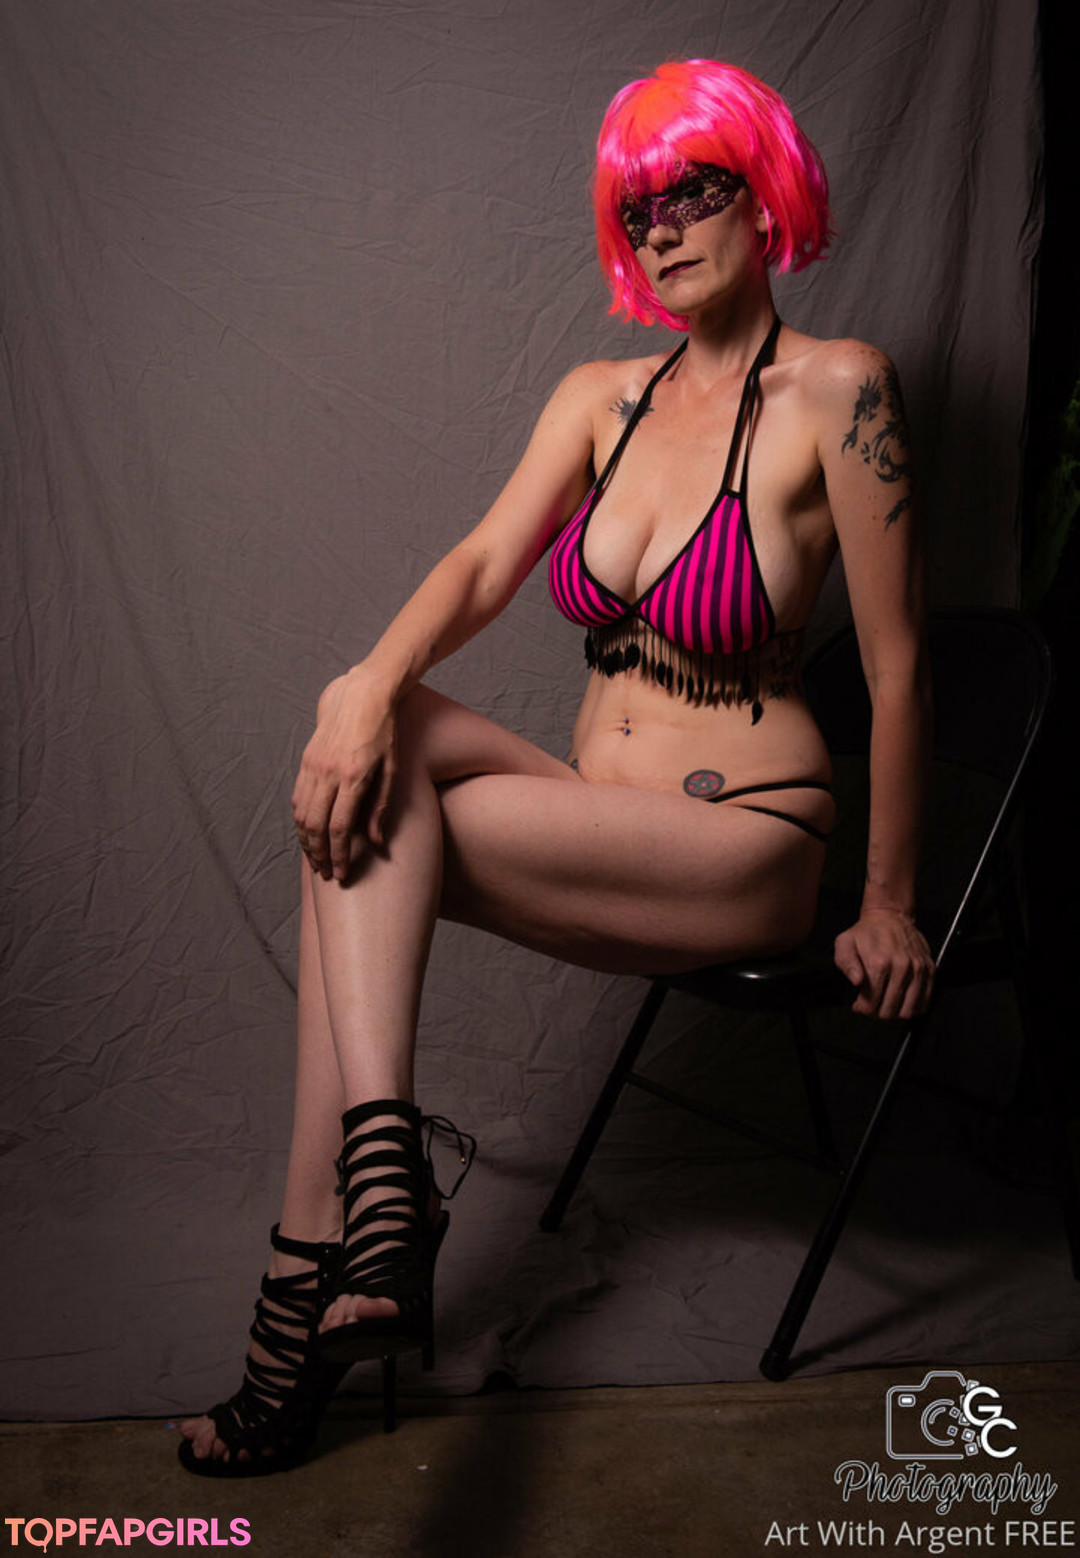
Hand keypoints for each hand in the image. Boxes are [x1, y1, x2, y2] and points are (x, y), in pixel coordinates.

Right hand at [291, 671, 396, 880]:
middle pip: (315, 826)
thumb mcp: (392, 770)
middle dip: (319, 855)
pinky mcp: (306, 759)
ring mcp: (313, 765)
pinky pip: (297, 797)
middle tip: (327, 874)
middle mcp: (328, 772)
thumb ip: (381, 808)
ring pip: (301, 814)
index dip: (339, 855)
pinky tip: (308, 833)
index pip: (338, 827)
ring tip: (316, 859)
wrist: (364, 695)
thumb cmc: (385, 732)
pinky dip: (300, 820)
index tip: (342, 874)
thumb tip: (376, 843)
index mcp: (353, 776)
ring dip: (306, 841)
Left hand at [833, 908, 934, 1019]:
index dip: (863, 1009)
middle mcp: (901, 968)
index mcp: (879, 963)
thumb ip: (846, 964)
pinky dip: (915, 1007)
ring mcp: (918, 969)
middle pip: (890, 1010)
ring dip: (896, 1013)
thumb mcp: (845, 943)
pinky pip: (925, 1000)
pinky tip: (904, 1003)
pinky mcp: (929, 969)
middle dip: (878, 1013)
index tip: (859, 1006)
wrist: (890, 915)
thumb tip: (857, 982)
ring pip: (908, 1010)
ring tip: (887, 1005)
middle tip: (872, 1006)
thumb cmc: (865, 932)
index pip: (871, 1003)